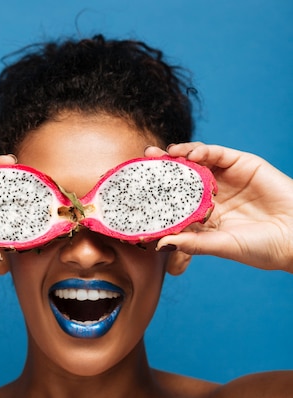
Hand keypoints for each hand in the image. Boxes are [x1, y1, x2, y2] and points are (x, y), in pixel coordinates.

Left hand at [144, 143, 292, 272]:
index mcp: (204, 217)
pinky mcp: (242, 164)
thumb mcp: (223, 246)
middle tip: (142, 161)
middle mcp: (212, 196)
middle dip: (161, 170)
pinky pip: (217, 153)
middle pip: (180, 179)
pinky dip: (201, 149)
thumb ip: (193, 243)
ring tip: (161, 155)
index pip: (174, 203)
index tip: (135, 193)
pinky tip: (187, 152)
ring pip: (196, 163)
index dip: (156, 197)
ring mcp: (226, 179)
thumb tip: (161, 244)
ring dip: (177, 156)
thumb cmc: (262, 248)